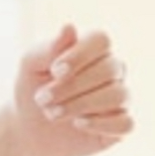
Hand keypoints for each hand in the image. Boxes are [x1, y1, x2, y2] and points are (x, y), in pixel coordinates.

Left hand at [11, 24, 131, 155]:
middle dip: (72, 86)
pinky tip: (78, 124)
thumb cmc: (32, 88)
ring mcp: (119, 98)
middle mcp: (112, 70)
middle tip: (42, 99)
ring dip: (81, 105)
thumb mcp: (31, 66)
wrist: (28, 128)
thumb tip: (69, 27)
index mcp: (93, 50)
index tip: (55, 71)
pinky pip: (126, 124)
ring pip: (118, 95)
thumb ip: (48, 48)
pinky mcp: (120, 126)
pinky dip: (101, 124)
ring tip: (52, 113)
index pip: (101, 40)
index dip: (80, 55)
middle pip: (109, 69)